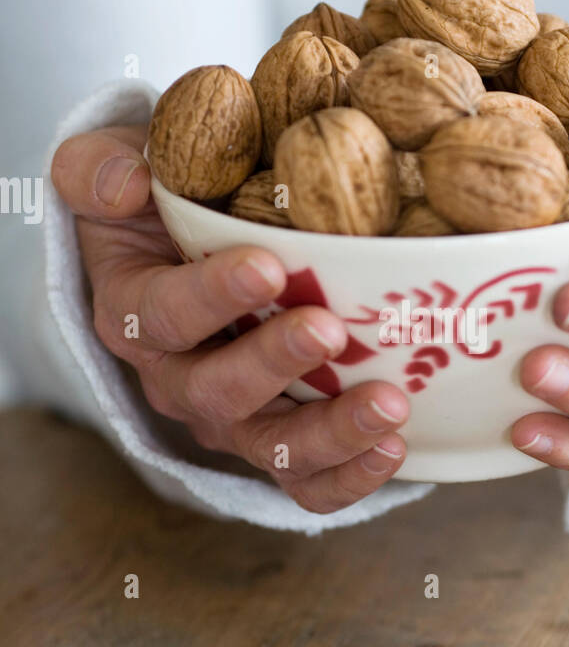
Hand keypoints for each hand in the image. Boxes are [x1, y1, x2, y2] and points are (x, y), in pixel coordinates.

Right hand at [51, 126, 408, 512]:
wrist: (198, 245)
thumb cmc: (165, 198)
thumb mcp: (115, 164)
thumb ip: (97, 167)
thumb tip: (126, 187)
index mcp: (133, 311)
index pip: (161, 314)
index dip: (210, 296)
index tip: (266, 266)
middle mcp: (177, 378)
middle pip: (217, 390)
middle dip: (275, 364)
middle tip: (328, 330)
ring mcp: (230, 419)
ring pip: (270, 447)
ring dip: (329, 432)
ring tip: (387, 404)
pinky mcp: (277, 445)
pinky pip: (305, 482)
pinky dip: (348, 477)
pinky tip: (393, 449)